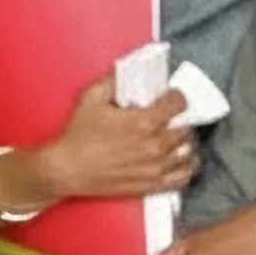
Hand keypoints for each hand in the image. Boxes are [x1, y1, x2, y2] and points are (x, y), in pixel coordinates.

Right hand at [34, 77, 194, 201]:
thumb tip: (130, 69)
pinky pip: (182, 177)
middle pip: (186, 128)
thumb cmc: (77, 134)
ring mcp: (156, 168)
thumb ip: (115, 80)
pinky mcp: (151, 185)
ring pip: (188, 152)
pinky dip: (185, 167)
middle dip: (180, 119)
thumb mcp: (92, 97)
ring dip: (184, 142)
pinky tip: (177, 160)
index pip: (179, 103)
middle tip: (169, 117)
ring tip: (174, 137)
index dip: (175, 96)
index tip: (169, 96)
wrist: (67, 169)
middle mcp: (155, 145)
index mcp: (144, 121)